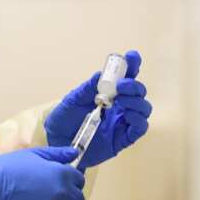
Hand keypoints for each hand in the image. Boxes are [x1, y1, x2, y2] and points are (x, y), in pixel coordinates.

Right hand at [0, 146, 85, 199]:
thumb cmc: (8, 168)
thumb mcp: (33, 154)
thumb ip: (57, 154)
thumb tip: (74, 153)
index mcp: (62, 175)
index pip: (79, 180)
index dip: (69, 178)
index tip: (58, 179)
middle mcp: (64, 196)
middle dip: (68, 196)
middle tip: (50, 192)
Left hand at [44, 50, 152, 168]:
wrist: (56, 142)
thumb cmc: (65, 119)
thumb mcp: (73, 100)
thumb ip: (88, 88)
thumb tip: (102, 74)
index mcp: (109, 94)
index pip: (125, 78)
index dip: (132, 67)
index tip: (132, 57)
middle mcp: (119, 107)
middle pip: (138, 93)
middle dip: (134, 86)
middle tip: (121, 85)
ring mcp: (122, 123)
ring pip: (143, 109)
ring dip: (137, 102)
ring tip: (121, 100)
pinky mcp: (122, 139)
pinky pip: (139, 129)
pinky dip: (138, 119)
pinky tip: (128, 114)